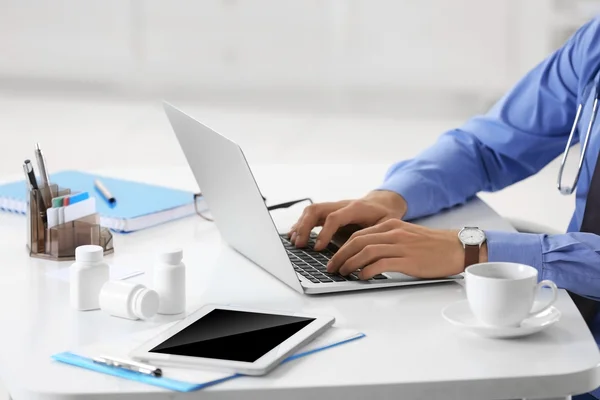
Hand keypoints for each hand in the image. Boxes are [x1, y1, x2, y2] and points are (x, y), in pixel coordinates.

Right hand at [288, 191, 407, 249]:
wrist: (383, 203)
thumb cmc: (385, 215)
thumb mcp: (386, 226)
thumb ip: (373, 238)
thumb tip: (362, 256)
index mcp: (356, 208)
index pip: (334, 217)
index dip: (324, 233)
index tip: (317, 248)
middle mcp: (341, 205)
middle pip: (316, 209)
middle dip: (305, 227)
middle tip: (299, 245)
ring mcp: (333, 207)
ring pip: (311, 210)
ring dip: (300, 226)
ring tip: (295, 242)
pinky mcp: (328, 212)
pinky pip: (311, 215)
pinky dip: (301, 225)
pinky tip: (294, 236)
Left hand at [326, 219, 487, 279]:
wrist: (457, 248)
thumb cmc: (432, 246)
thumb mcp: (406, 236)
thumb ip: (387, 240)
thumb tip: (366, 253)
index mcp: (391, 225)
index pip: (359, 234)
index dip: (342, 246)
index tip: (334, 257)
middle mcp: (393, 232)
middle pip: (357, 241)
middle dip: (340, 255)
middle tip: (331, 267)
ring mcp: (401, 245)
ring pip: (366, 251)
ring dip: (350, 263)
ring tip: (342, 273)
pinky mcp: (408, 259)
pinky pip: (381, 263)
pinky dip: (367, 270)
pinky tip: (361, 276)